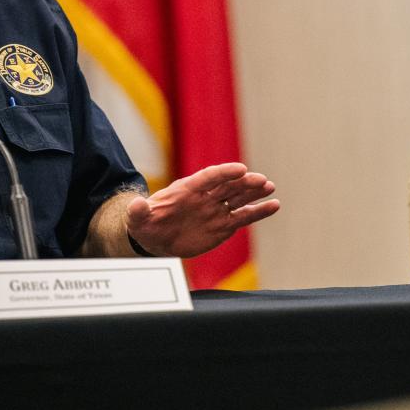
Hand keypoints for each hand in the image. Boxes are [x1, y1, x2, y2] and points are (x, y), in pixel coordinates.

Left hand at [125, 162, 279, 257]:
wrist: (155, 239)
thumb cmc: (147, 224)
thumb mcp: (138, 219)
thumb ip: (138, 212)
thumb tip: (135, 205)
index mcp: (187, 189)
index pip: (209, 177)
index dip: (225, 172)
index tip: (241, 169)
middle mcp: (206, 196)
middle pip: (228, 185)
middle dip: (245, 182)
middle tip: (262, 181)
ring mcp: (216, 209)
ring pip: (239, 198)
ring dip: (255, 193)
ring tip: (270, 188)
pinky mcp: (224, 225)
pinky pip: (244, 216)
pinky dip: (259, 211)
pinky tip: (274, 205)